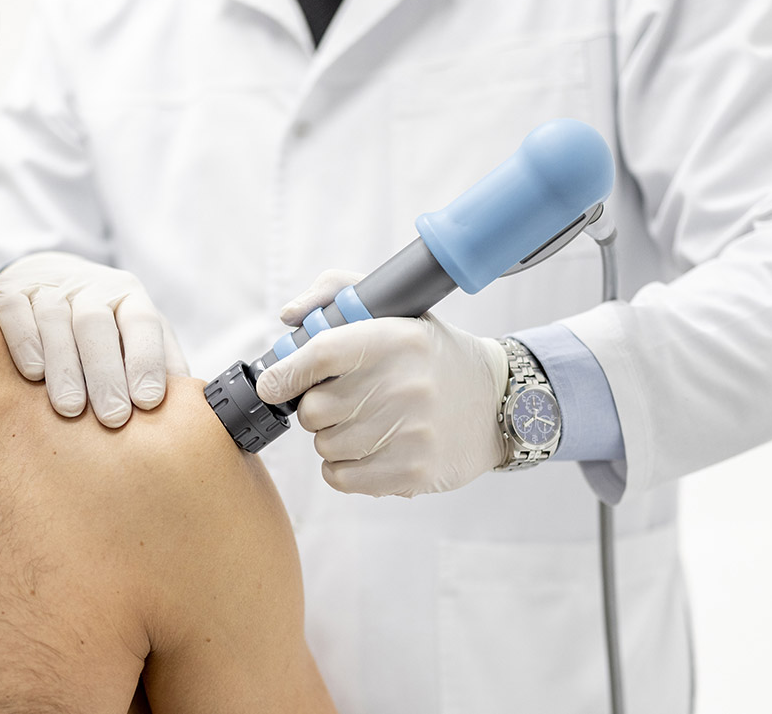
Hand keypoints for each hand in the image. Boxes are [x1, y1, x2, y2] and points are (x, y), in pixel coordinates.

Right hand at [0, 252, 189, 426]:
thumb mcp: (137, 335)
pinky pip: (15, 310)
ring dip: (64, 366)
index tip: (149, 402)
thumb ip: (162, 363)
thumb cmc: (103, 324)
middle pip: (97, 324)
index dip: (146, 361)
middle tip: (113, 417)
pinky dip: (23, 340)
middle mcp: (89, 286)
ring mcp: (46, 286)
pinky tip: (33, 373)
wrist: (47, 276)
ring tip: (71, 409)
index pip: (142, 323)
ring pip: (55, 319)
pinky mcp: (8, 290)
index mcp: (128, 296)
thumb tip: (191, 408)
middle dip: (106, 372)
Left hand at [255, 270, 509, 496]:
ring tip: (365, 423)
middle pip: (315, 409)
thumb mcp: (396, 310)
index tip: (274, 383)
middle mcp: (405, 385)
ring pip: (324, 446)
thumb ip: (336, 294)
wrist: (498, 402)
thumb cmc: (431, 355)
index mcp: (397, 338)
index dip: (286, 372)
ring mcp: (411, 433)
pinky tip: (368, 450)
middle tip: (344, 400)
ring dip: (332, 438)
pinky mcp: (413, 473)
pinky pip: (341, 478)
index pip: (320, 353)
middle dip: (318, 407)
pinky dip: (343, 467)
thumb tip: (288, 318)